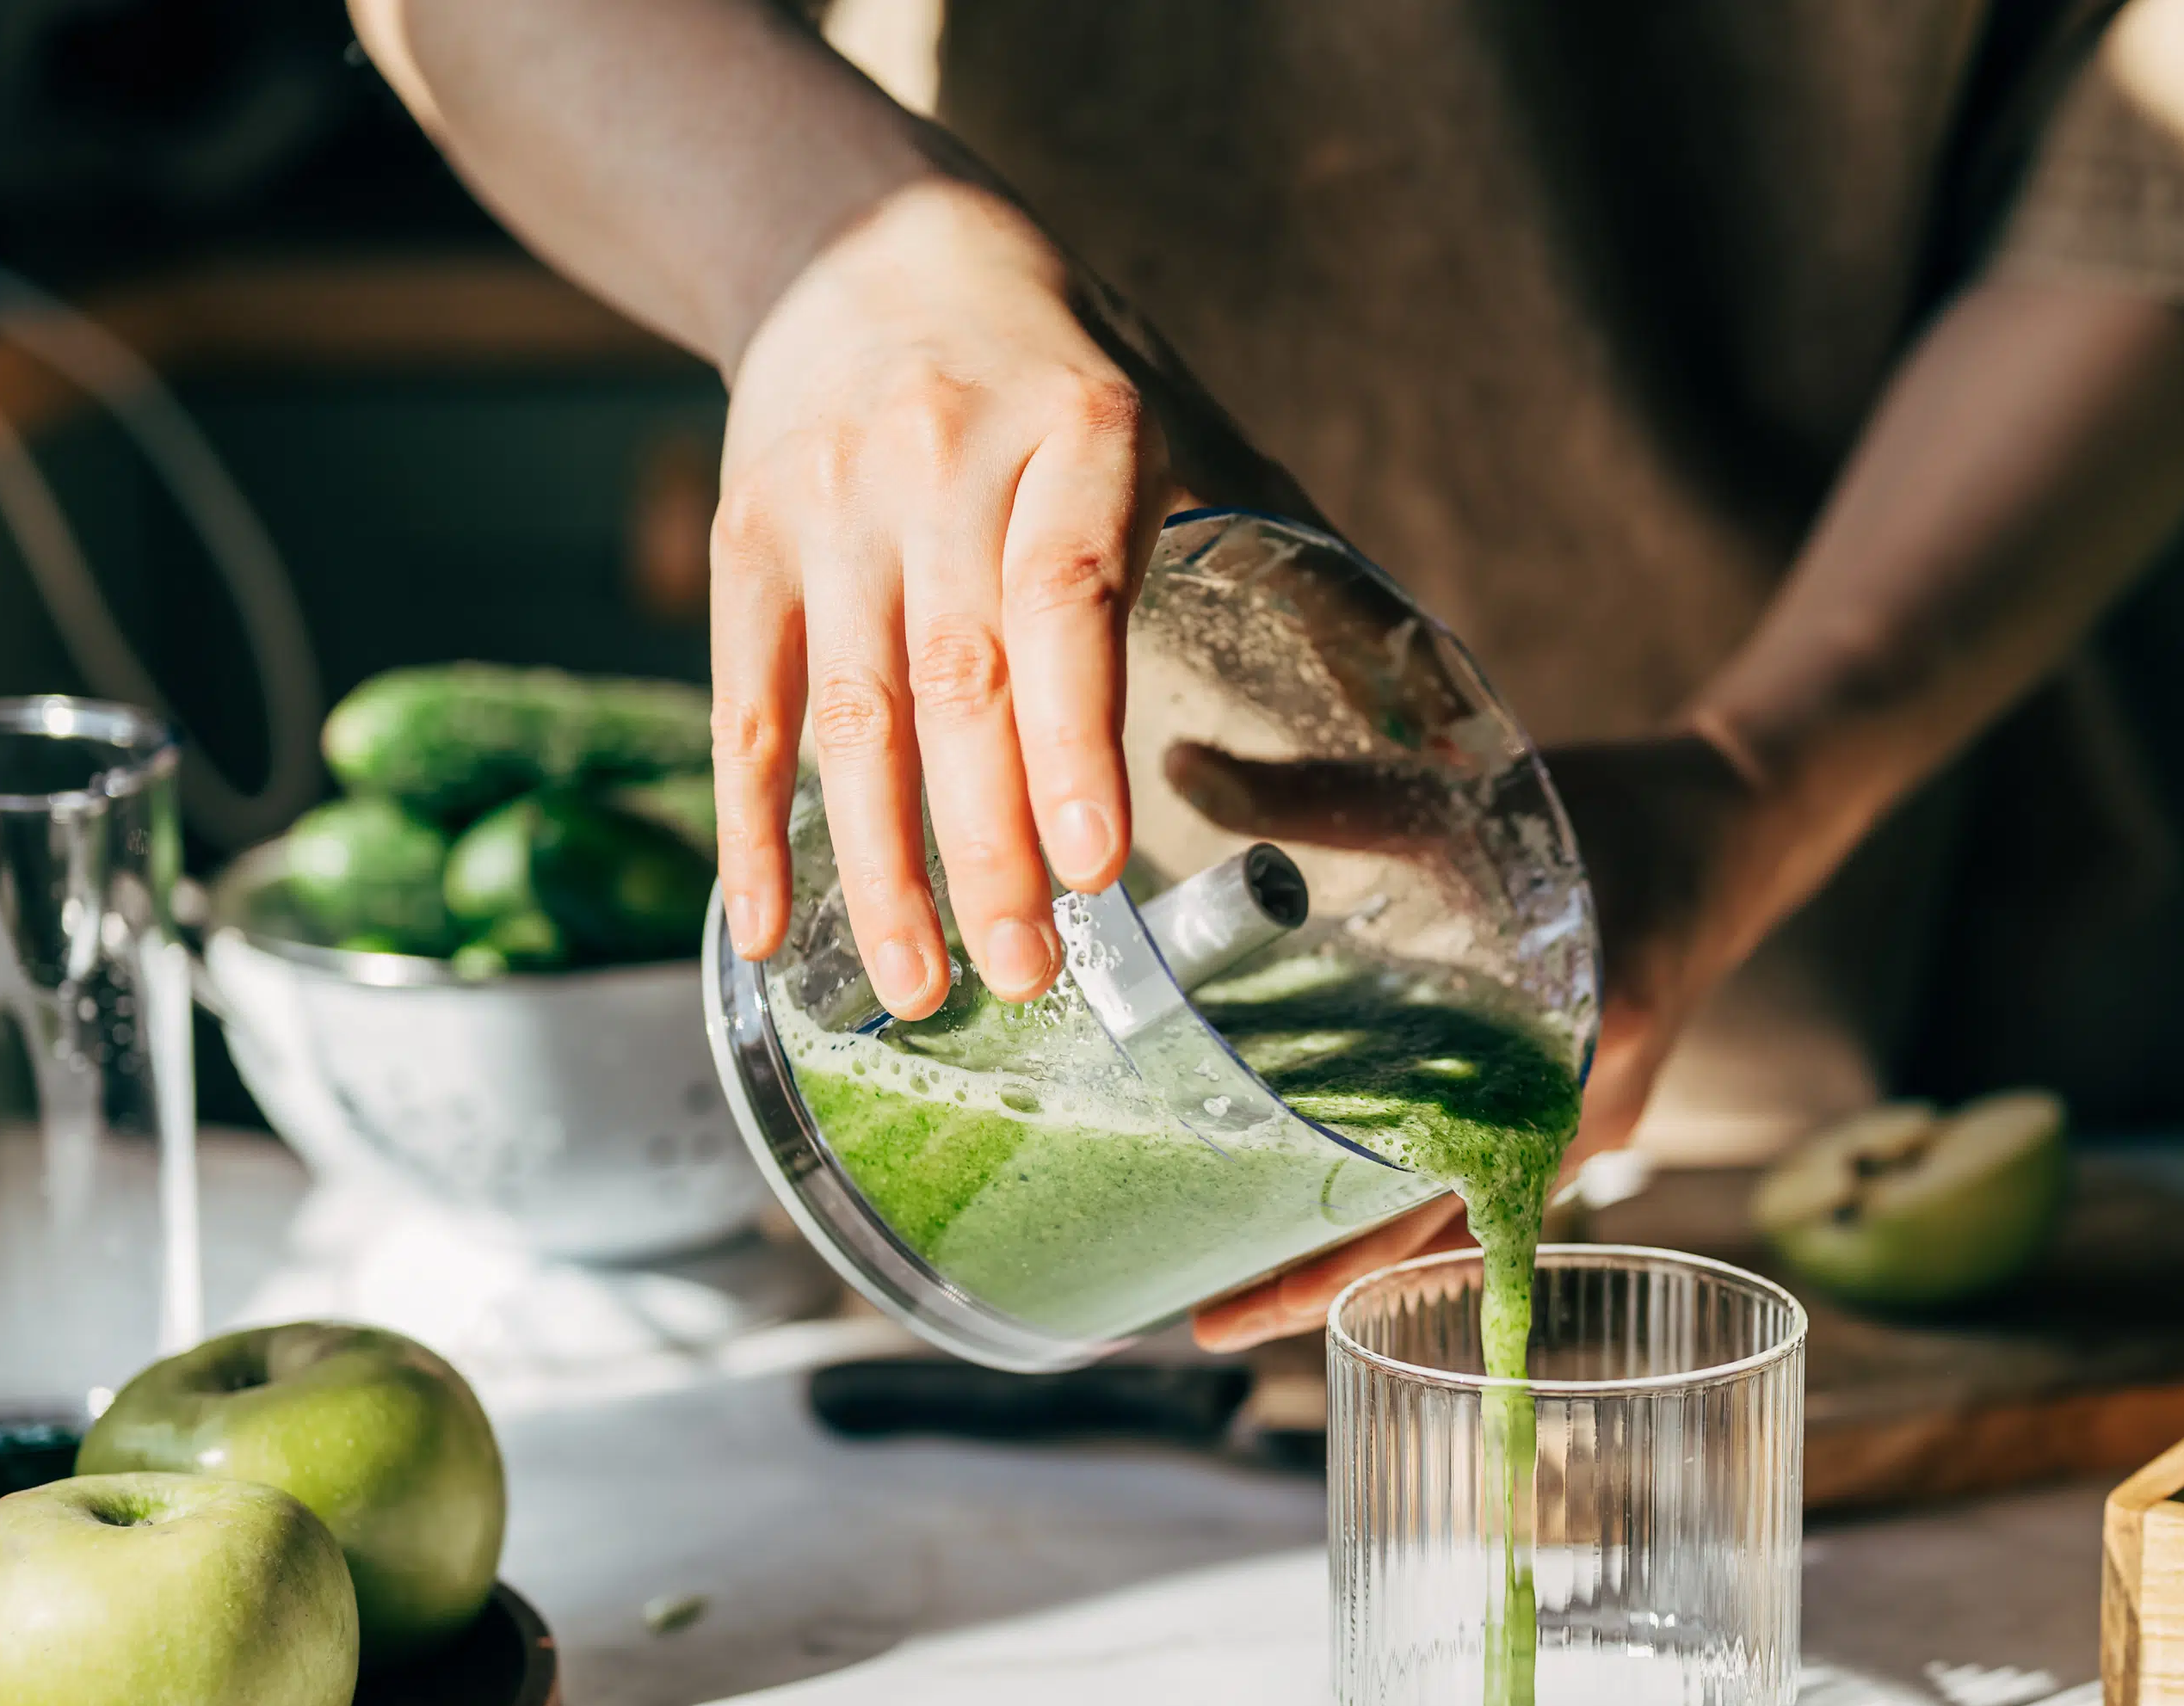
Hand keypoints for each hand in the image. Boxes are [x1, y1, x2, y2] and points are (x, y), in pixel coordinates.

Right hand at [710, 179, 1216, 1015]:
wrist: (861, 240)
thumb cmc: (1058, 366)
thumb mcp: (1178, 415)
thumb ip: (1286, 546)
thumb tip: (1437, 709)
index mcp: (1074, 433)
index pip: (1066, 599)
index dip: (1073, 741)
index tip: (1094, 865)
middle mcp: (938, 465)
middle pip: (958, 684)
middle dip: (989, 848)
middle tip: (1030, 973)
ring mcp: (829, 506)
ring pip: (850, 716)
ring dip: (883, 867)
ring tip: (927, 988)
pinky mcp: (746, 544)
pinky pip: (748, 705)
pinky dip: (757, 826)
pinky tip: (773, 930)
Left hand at [1187, 732, 1760, 1349]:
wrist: (1732, 826)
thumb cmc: (1612, 811)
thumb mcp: (1464, 798)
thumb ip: (1325, 794)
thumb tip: (1179, 767)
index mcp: (1570, 1048)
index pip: (1431, 1202)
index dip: (1331, 1265)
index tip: (1237, 1310)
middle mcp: (1584, 1114)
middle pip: (1434, 1240)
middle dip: (1321, 1281)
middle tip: (1206, 1320)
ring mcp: (1588, 1127)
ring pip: (1459, 1223)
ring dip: (1361, 1250)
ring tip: (1245, 1282)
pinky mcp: (1582, 1115)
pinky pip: (1489, 1187)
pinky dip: (1412, 1207)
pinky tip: (1337, 1213)